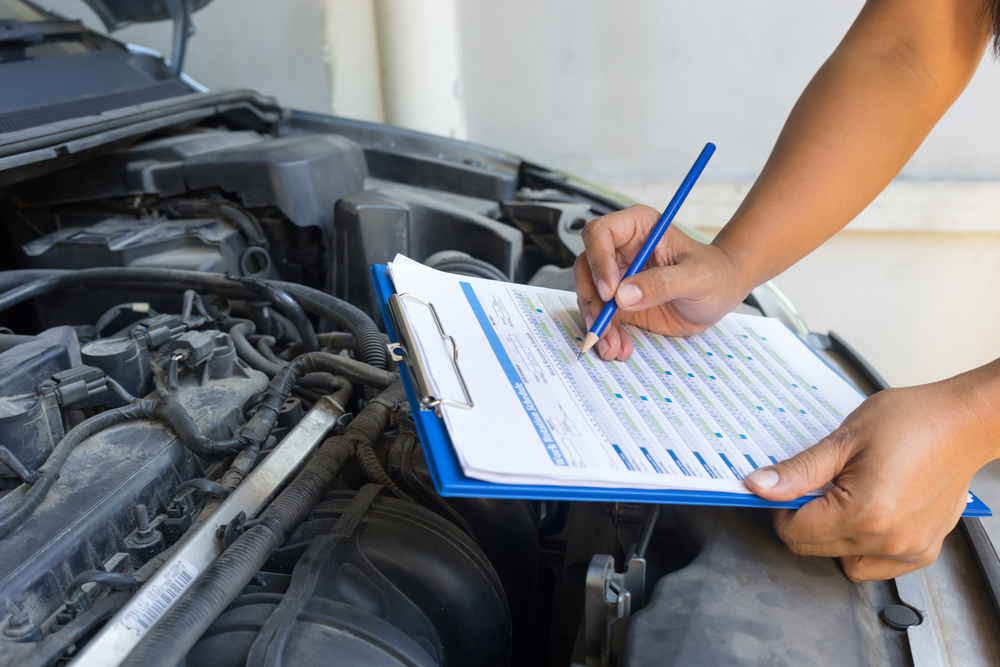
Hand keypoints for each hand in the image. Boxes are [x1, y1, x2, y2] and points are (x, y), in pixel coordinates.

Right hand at [573, 205, 746, 360]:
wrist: (722, 294)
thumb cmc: (716, 274)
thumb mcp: (697, 276)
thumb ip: (663, 283)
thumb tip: (624, 295)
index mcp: (638, 229)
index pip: (600, 234)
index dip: (598, 261)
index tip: (610, 291)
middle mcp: (621, 251)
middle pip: (586, 269)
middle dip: (591, 301)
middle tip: (602, 326)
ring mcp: (618, 278)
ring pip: (589, 297)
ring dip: (596, 324)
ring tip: (612, 346)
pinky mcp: (620, 303)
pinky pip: (603, 318)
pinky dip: (607, 335)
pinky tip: (620, 348)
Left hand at [744, 378, 996, 580]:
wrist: (964, 423)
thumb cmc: (912, 422)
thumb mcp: (844, 439)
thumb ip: (798, 471)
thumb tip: (759, 486)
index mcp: (863, 512)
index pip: (794, 532)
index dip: (780, 508)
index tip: (784, 488)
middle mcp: (887, 540)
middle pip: (813, 548)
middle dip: (803, 519)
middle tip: (817, 484)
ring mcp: (907, 550)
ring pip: (841, 559)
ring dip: (831, 534)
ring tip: (845, 496)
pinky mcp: (922, 552)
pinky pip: (874, 565)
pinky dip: (861, 546)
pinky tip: (867, 513)